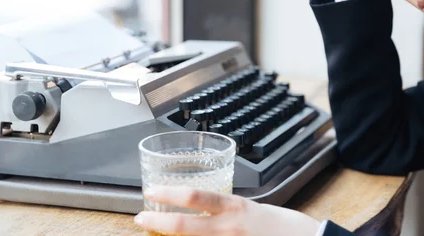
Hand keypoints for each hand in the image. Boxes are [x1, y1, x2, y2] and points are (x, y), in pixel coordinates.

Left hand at [134, 186, 321, 235]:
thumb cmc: (283, 227)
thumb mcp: (252, 211)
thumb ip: (226, 212)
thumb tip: (201, 213)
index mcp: (236, 209)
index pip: (196, 198)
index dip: (169, 195)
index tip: (152, 192)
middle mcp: (231, 229)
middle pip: (185, 226)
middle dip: (157, 222)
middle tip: (139, 217)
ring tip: (156, 234)